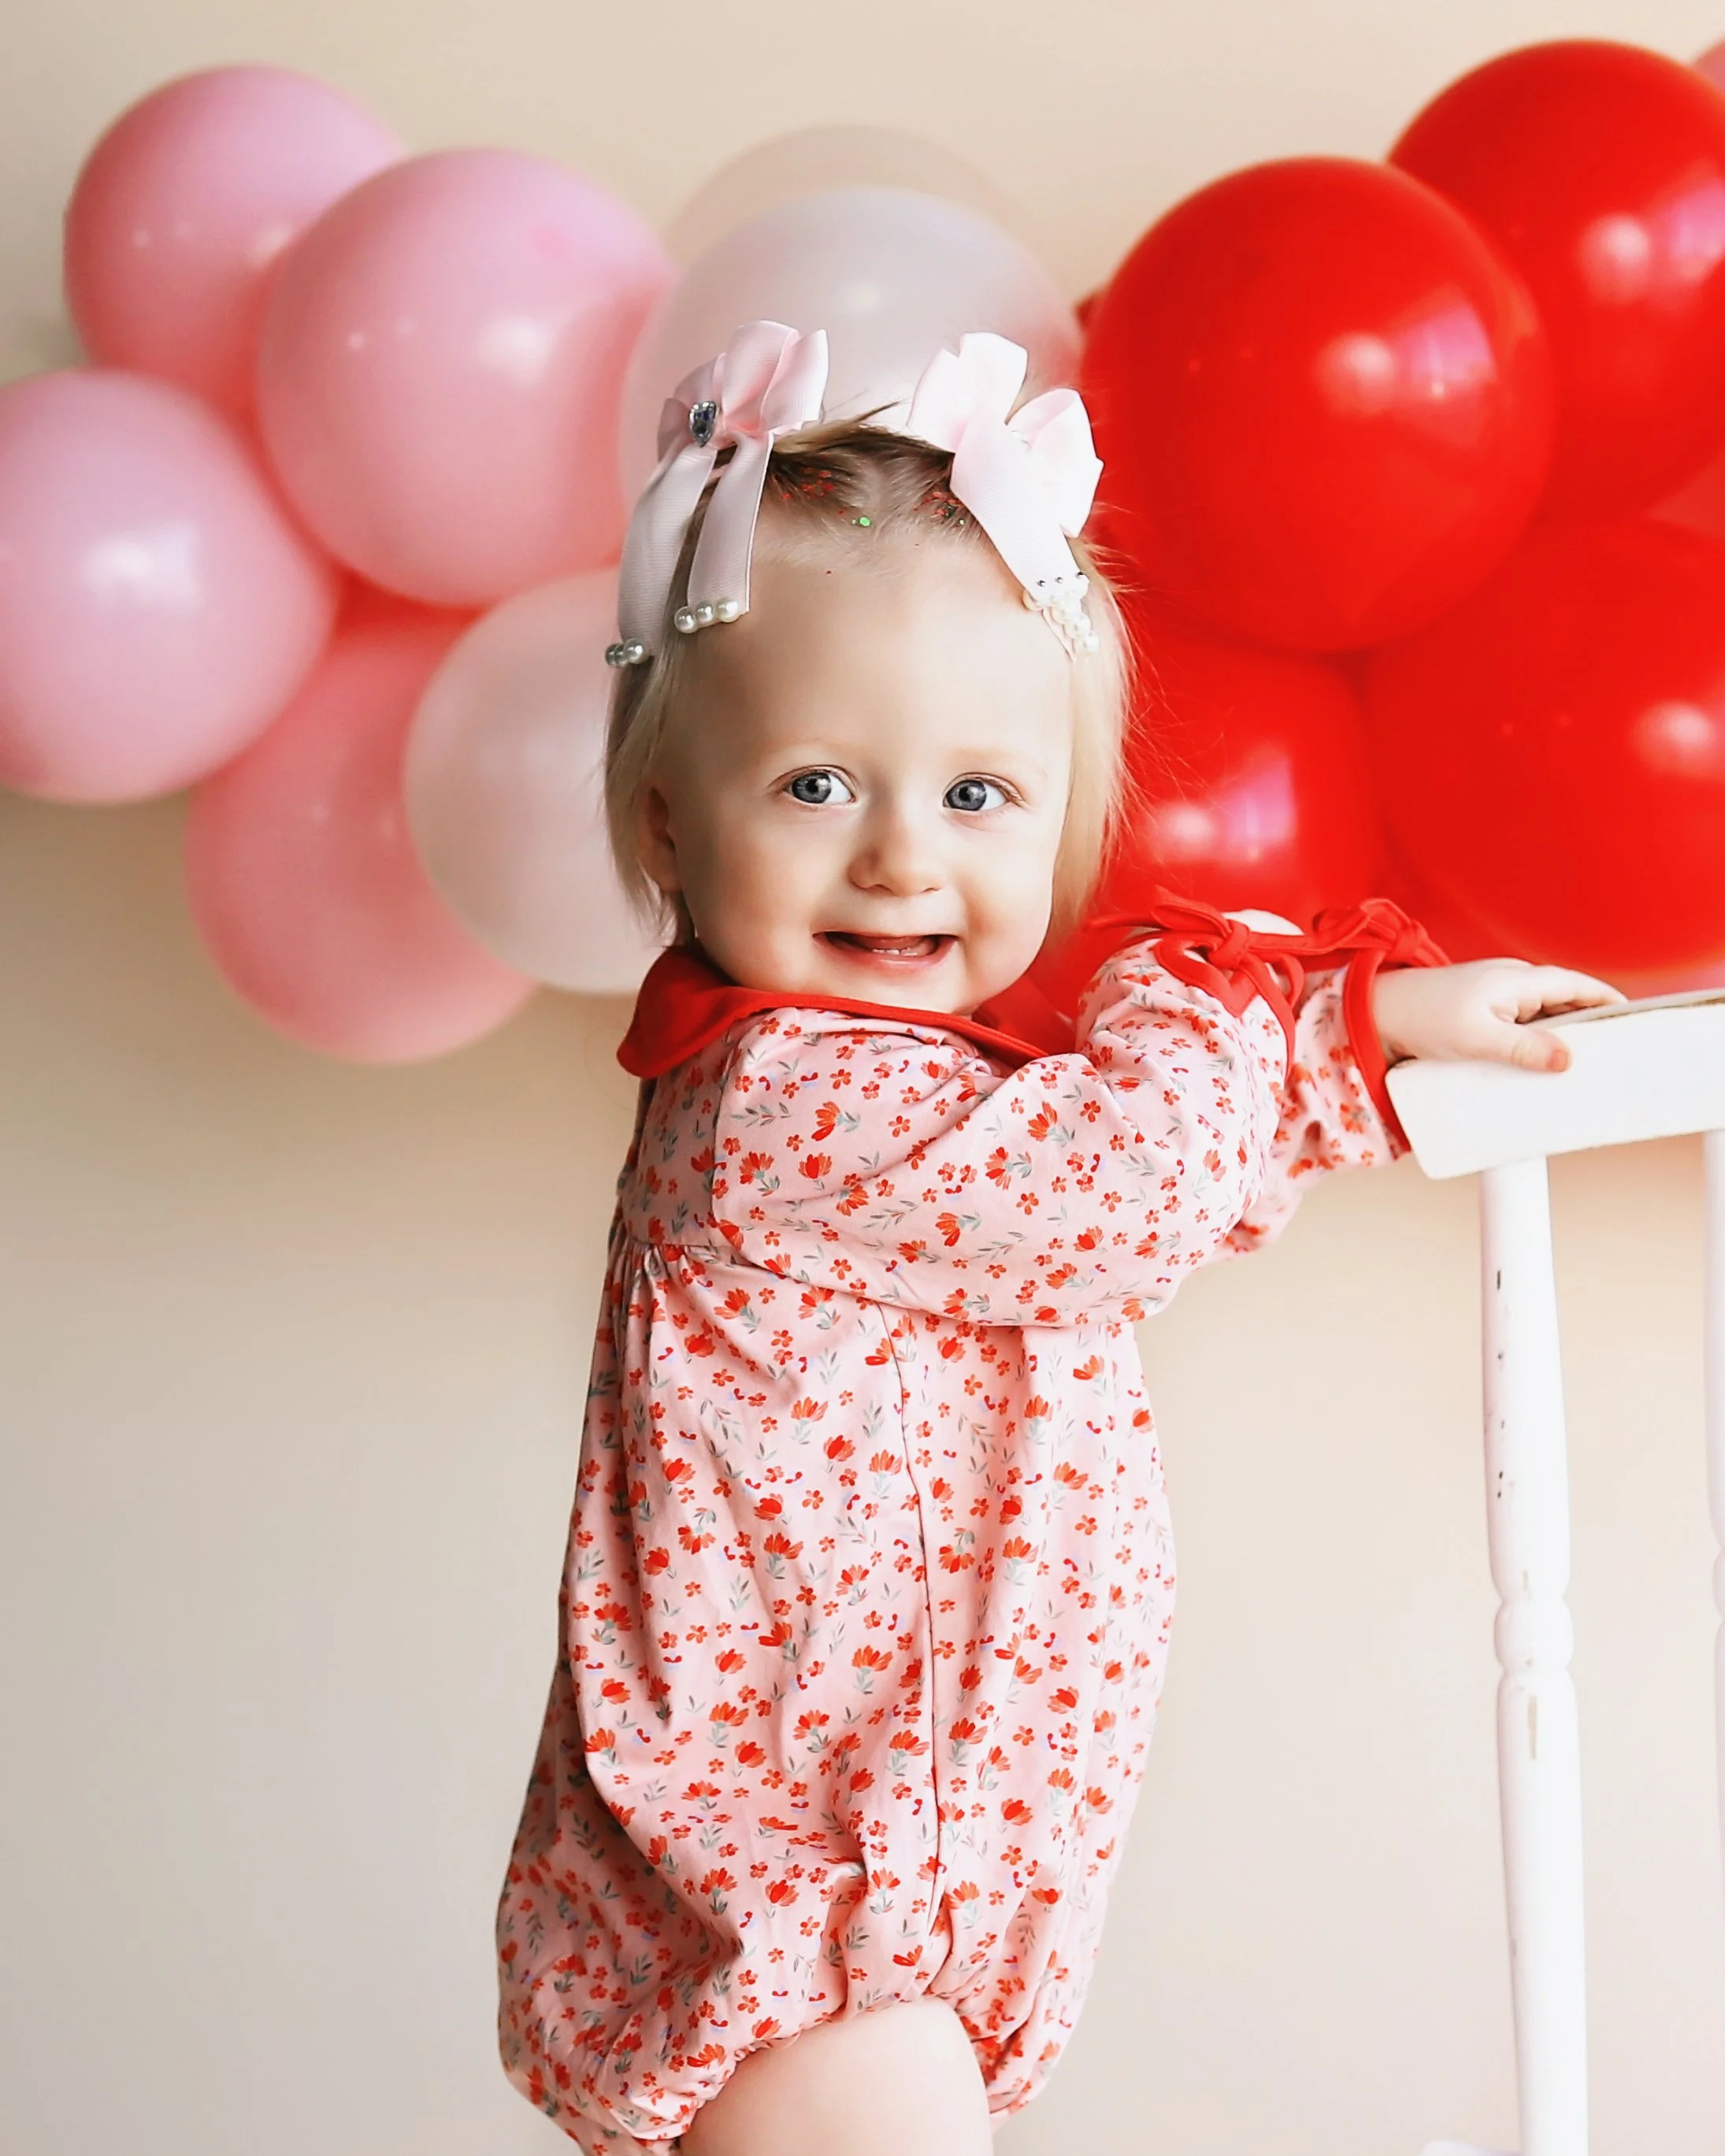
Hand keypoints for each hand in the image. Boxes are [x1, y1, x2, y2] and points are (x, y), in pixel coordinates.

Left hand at [1372, 959, 1624, 1073]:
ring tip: (1579, 1066)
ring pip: (1542, 1014)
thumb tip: (1567, 1058)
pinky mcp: (1481, 1011)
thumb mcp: (1477, 1038)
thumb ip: (1523, 1048)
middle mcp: (1512, 982)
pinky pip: (1520, 1024)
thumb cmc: (1423, 1018)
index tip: (1633, 1019)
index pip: (1578, 986)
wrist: (1377, 1011)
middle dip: (1590, 1022)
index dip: (1608, 1000)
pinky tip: (1536, 1064)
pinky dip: (1535, 1040)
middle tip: (1612, 1053)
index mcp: (1518, 980)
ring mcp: (1496, 996)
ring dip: (1560, 1034)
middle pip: (1565, 1000)